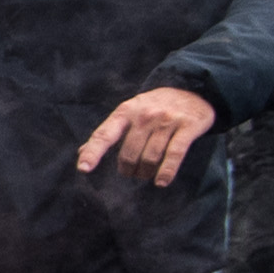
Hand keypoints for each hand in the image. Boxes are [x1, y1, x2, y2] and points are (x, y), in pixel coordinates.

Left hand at [75, 86, 218, 188]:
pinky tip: (161, 182)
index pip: (104, 134)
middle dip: (127, 169)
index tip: (84, 168)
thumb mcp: (129, 112)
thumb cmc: (154, 106)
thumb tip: (81, 152)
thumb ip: (108, 132)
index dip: (93, 152)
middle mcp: (144, 115)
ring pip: (150, 157)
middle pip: (129, 153)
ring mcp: (167, 120)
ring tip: (146, 175)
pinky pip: (174, 154)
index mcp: (125, 111)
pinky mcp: (187, 126)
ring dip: (146, 173)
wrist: (192, 90)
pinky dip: (166, 172)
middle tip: (131, 173)